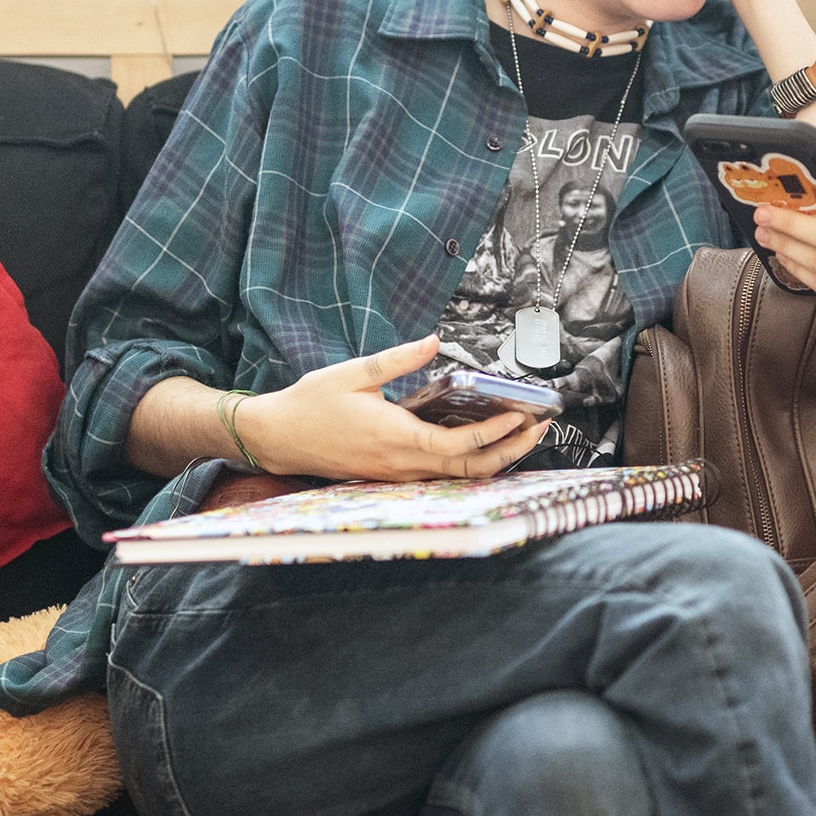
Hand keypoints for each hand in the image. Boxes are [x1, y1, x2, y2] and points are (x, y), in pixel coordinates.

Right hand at [235, 336, 549, 480]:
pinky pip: (443, 475)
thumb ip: (398, 360)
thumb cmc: (311, 404)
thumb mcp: (353, 374)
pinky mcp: (394, 474)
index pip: (459, 445)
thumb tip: (433, 340)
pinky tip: (487, 443)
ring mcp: (399, 473)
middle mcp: (402, 463)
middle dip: (510, 449)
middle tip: (539, 427)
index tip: (520, 414)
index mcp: (396, 438)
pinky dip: (472, 462)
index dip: (495, 433)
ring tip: (523, 434)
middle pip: (470, 468)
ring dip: (496, 457)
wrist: (276, 438)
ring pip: (459, 475)